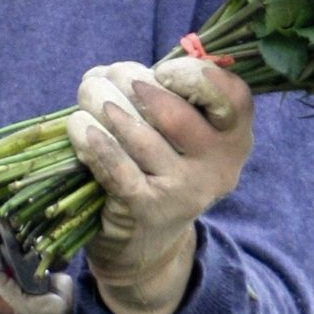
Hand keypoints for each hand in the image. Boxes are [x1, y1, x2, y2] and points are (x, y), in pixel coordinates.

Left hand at [65, 52, 252, 313]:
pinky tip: (79, 128)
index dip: (196, 75)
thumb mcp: (181, 136)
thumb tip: (115, 73)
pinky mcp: (149, 209)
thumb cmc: (159, 168)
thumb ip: (168, 97)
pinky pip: (118, 167)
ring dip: (104, 107)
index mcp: (234, 138)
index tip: (162, 70)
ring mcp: (185, 190)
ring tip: (87, 97)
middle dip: (130, 84)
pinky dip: (95, 142)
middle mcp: (218, 166)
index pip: (233, 98)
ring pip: (140, 136)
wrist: (146, 243)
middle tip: (102, 78)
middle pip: (175, 113)